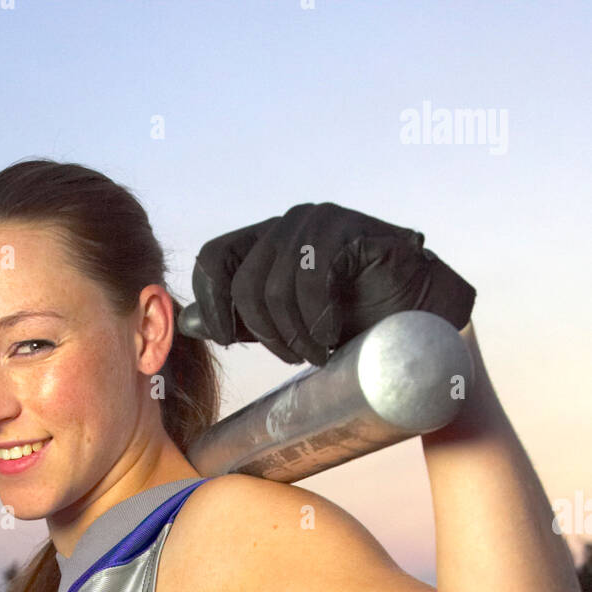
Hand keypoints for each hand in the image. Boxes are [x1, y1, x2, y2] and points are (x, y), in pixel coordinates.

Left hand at [188, 202, 475, 364]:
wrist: (416, 325)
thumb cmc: (353, 326)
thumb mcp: (284, 328)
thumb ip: (240, 322)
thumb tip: (188, 323)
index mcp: (267, 241)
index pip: (212, 258)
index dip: (212, 304)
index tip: (231, 342)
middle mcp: (290, 224)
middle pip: (241, 279)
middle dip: (262, 331)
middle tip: (291, 357)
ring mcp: (320, 221)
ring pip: (274, 284)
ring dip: (292, 333)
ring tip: (316, 353)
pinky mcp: (351, 229)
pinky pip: (310, 276)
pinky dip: (316, 318)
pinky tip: (331, 338)